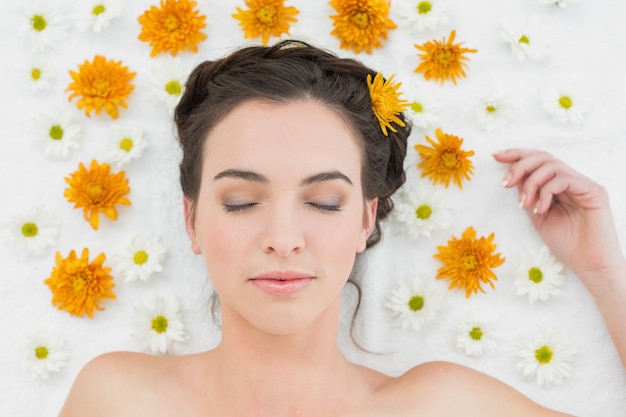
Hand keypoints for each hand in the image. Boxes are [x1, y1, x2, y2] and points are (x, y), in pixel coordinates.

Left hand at [493, 149, 624, 281]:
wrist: (590, 265)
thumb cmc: (566, 244)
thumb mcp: (538, 216)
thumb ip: (528, 195)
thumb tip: (512, 176)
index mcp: (559, 185)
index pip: (538, 161)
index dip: (516, 155)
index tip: (495, 156)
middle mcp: (572, 180)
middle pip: (543, 157)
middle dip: (519, 165)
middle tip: (505, 182)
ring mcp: (583, 184)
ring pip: (551, 165)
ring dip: (531, 182)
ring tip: (524, 203)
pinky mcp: (594, 191)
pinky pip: (564, 179)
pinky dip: (546, 192)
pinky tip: (540, 209)